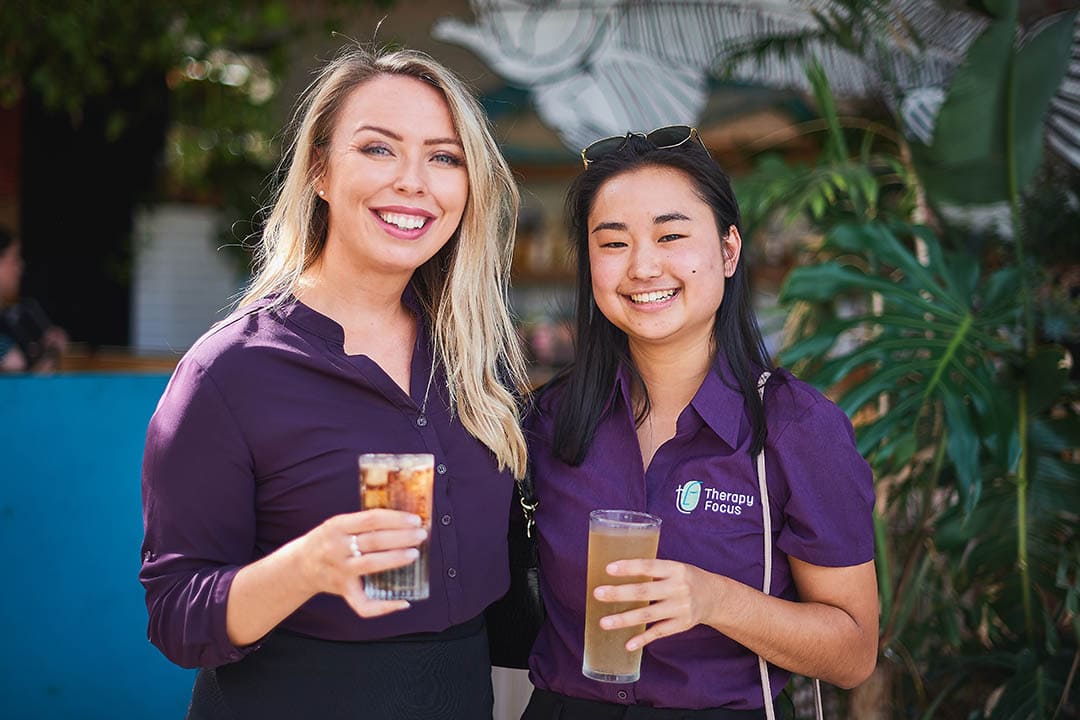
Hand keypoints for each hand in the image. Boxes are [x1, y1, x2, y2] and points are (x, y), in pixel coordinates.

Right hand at [295, 509, 426, 618]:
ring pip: (371, 565)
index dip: (395, 519)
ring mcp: (339, 571)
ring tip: (414, 554)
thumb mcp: (338, 524)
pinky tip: (403, 602)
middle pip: (374, 541)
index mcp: (337, 526)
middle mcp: (336, 548)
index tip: (415, 520)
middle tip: (420, 535)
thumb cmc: (328, 540)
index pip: (371, 519)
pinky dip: (384, 606)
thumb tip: (403, 521)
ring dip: (395, 559)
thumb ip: (363, 523)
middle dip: (401, 537)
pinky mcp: (343, 590)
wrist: (299, 565)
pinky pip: (363, 603)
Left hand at [593, 559, 719, 651]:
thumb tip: (617, 572)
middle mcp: (678, 588)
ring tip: (604, 622)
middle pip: (644, 592)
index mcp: (675, 569)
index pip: (649, 567)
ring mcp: (680, 608)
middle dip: (619, 594)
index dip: (629, 567)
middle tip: (597, 594)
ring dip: (624, 620)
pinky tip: (627, 644)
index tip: (608, 569)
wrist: (714, 597)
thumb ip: (652, 571)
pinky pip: (658, 632)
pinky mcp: (681, 625)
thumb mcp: (674, 568)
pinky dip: (643, 639)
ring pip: (648, 615)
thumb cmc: (685, 579)